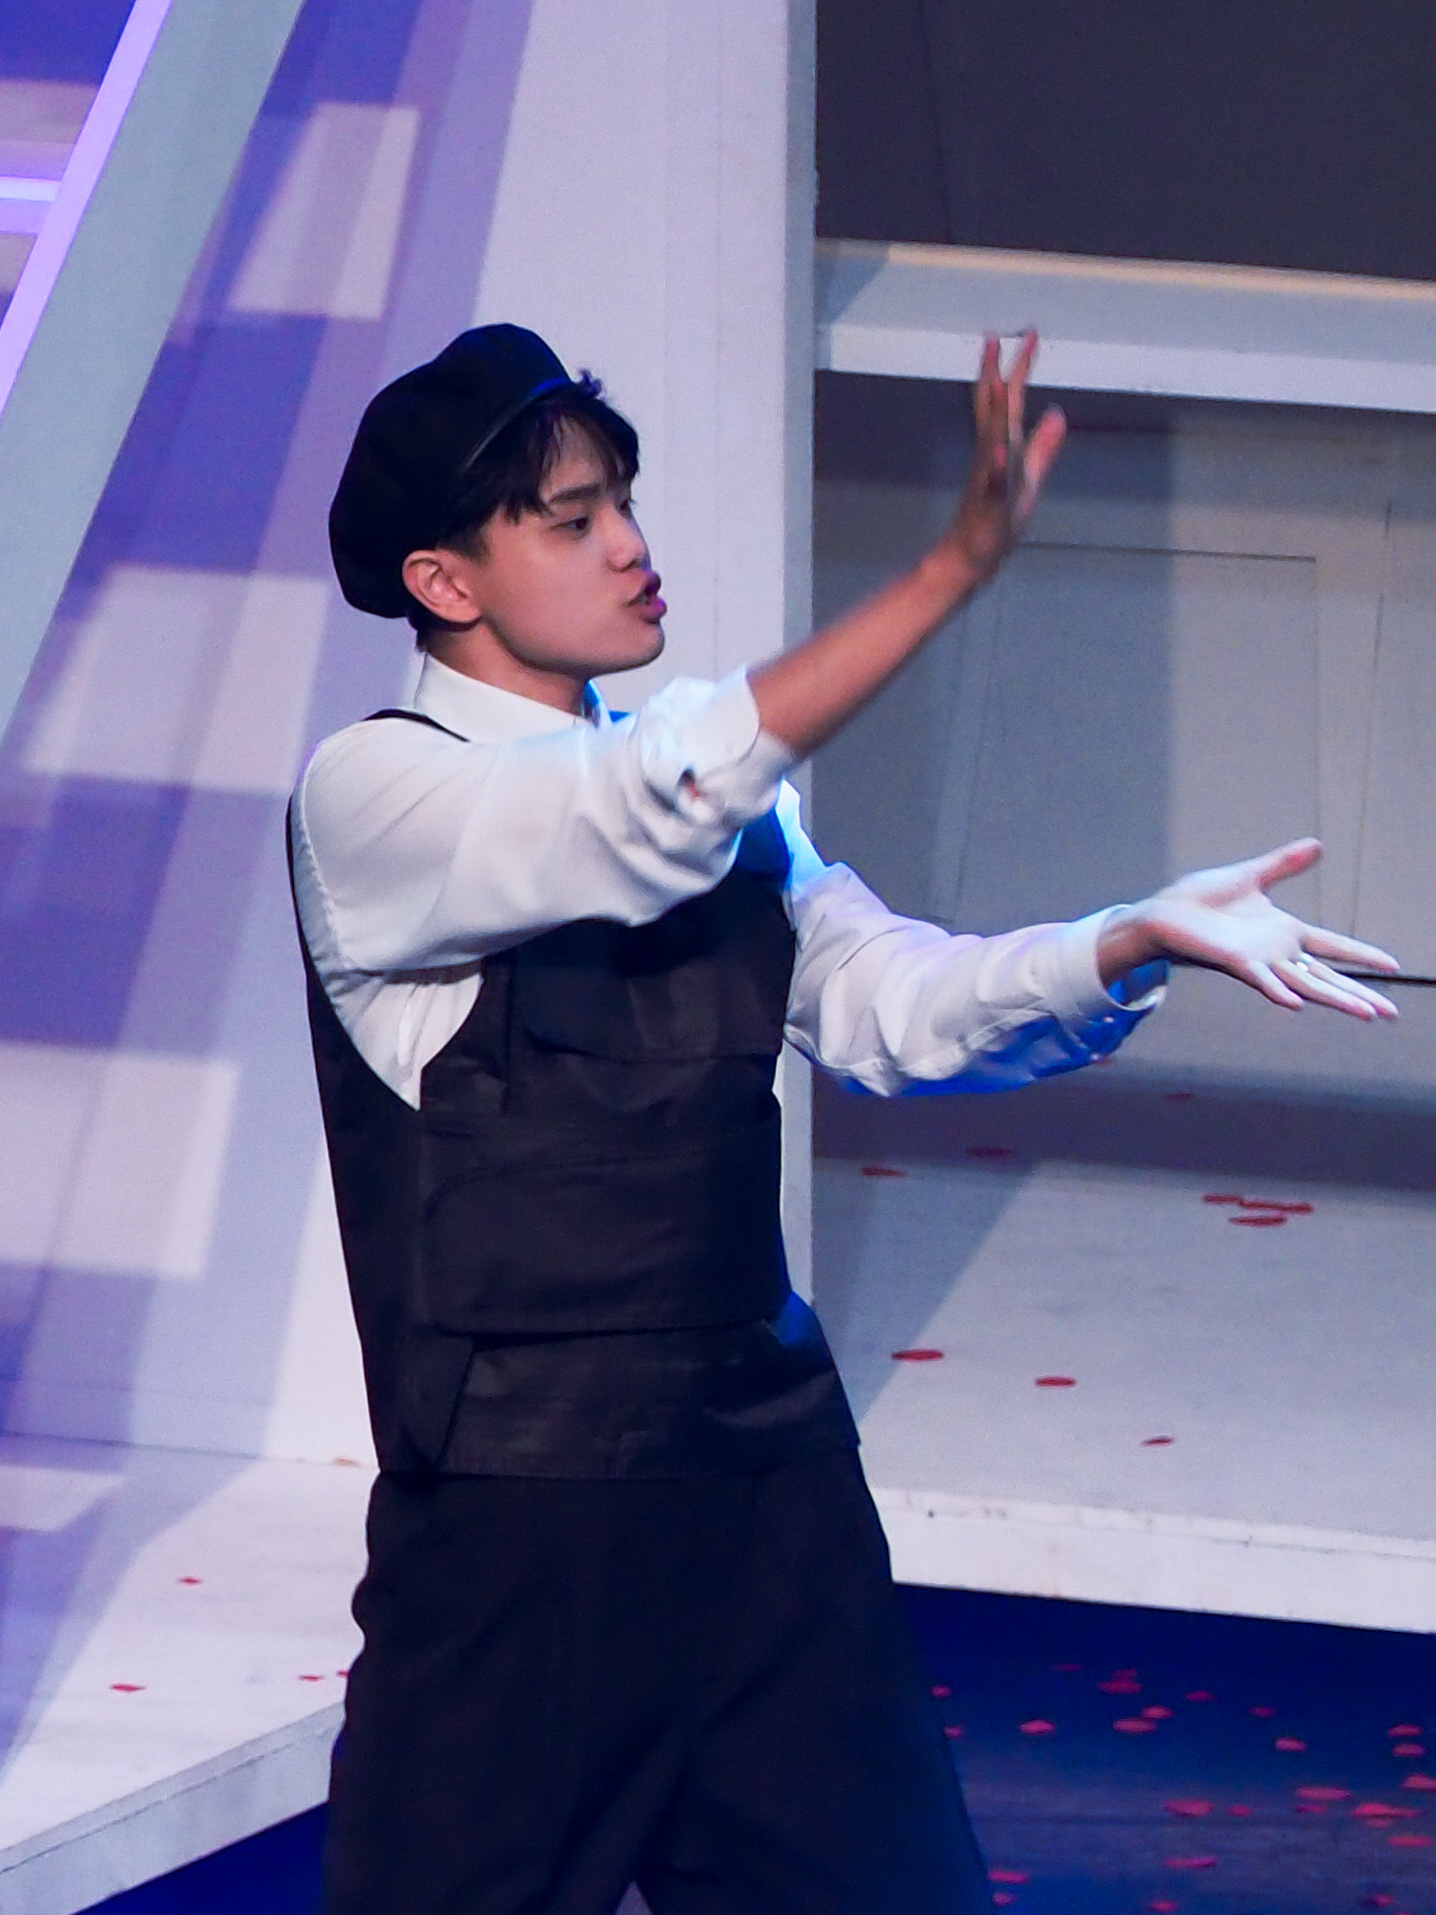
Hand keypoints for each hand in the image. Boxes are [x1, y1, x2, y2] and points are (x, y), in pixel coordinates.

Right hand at [943, 332, 1066, 584]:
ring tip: (1000, 382)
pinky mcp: (991, 504)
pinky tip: (1001, 451)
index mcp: (1005, 446)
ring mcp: (989, 477)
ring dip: (996, 411)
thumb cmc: (1001, 519)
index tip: (1028, 335)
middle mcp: (994, 454)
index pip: (1011, 400)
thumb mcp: (1032, 477)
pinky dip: (997, 465)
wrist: (975, 555)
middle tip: (994, 337)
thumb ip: (1045, 446)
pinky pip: (993, 481)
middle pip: (993, 407)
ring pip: (992, 438)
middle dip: (994, 373)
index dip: (1019, 367)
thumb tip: (1058, 413)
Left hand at [1097, 838, 1399, 1019]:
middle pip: (1327, 976)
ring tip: (1366, 1014)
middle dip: (1359, 994)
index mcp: (1284, 932)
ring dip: (1335, 999)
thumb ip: (1284, 865)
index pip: (1334, 946)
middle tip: (1389, 1013)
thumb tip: (1317, 845)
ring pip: (1305, 985)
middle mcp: (1277, 952)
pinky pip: (1262, 979)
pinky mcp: (1236, 962)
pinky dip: (1278, 989)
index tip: (1393, 966)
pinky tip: (1297, 1003)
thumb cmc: (1202, 898)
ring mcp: (1259, 960)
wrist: (1165, 912)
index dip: (1362, 955)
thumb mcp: (1252, 876)